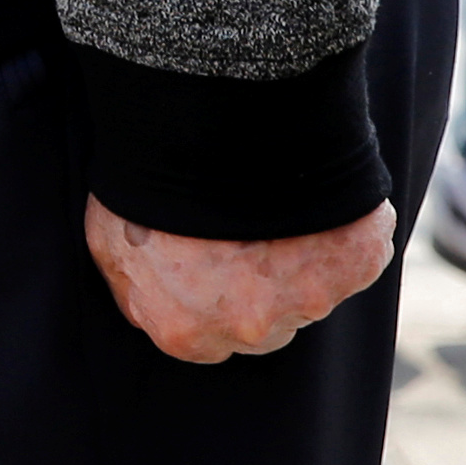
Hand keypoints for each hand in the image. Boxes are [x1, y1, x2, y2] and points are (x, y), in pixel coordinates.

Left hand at [84, 195, 394, 362]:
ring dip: (296, 254)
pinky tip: (307, 196)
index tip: (209, 258)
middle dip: (255, 284)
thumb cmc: (151, 183)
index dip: (210, 296)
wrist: (210, 128)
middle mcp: (250, 331)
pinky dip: (339, 230)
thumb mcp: (111, 242)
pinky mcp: (354, 264)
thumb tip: (149, 313)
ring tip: (269, 202)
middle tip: (239, 227)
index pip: (207, 336)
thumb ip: (135, 292)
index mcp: (186, 334)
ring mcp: (308, 300)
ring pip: (309, 290)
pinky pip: (352, 254)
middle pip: (263, 321)